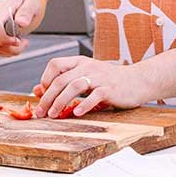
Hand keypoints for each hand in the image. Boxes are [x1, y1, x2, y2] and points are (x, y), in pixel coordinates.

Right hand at [0, 0, 42, 56]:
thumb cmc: (22, 0)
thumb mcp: (31, 2)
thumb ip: (27, 11)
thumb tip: (21, 23)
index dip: (5, 38)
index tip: (18, 41)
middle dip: (12, 48)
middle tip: (24, 42)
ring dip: (9, 51)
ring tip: (20, 42)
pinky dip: (4, 50)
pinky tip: (12, 43)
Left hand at [35, 54, 149, 117]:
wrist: (137, 81)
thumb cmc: (110, 81)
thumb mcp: (86, 77)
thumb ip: (64, 82)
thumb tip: (38, 90)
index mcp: (81, 62)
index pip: (55, 64)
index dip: (45, 79)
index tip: (42, 94)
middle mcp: (88, 66)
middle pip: (61, 79)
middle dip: (47, 98)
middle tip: (40, 112)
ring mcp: (100, 77)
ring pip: (74, 86)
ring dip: (60, 102)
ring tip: (53, 114)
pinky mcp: (110, 89)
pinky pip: (94, 96)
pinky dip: (84, 105)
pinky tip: (77, 113)